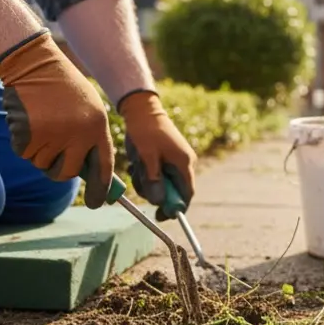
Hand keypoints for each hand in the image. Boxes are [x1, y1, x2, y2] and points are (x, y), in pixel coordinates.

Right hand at [0, 31, 115, 208]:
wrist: (33, 63)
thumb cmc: (62, 87)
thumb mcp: (88, 108)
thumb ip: (90, 138)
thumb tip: (89, 174)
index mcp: (97, 126)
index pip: (103, 166)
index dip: (102, 189)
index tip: (99, 203)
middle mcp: (78, 134)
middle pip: (68, 173)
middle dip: (59, 169)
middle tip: (54, 152)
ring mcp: (53, 136)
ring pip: (43, 164)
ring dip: (39, 150)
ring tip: (41, 121)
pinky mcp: (29, 135)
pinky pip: (25, 154)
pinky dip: (23, 142)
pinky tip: (28, 119)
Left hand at [118, 91, 196, 219]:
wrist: (141, 108)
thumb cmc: (145, 130)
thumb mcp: (146, 156)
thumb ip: (154, 179)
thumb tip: (159, 202)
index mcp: (184, 163)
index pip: (186, 194)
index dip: (175, 208)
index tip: (159, 216)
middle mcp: (183, 163)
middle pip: (173, 190)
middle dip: (156, 192)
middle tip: (140, 184)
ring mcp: (175, 159)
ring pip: (163, 183)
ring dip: (148, 182)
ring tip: (136, 168)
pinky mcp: (166, 157)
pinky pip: (158, 174)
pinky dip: (146, 174)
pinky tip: (137, 164)